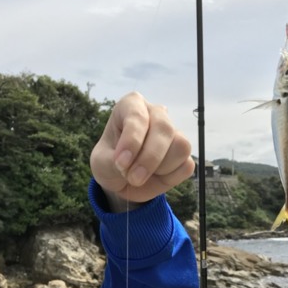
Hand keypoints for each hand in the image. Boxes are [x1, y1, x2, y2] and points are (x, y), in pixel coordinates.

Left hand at [91, 91, 193, 208]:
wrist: (122, 181)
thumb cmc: (110, 163)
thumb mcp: (101, 163)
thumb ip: (112, 161)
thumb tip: (131, 162)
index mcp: (131, 105)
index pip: (138, 116)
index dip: (132, 141)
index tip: (120, 163)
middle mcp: (156, 113)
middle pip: (164, 129)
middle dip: (149, 158)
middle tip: (133, 178)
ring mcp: (173, 133)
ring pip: (180, 146)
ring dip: (159, 168)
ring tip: (140, 176)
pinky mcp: (184, 154)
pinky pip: (186, 165)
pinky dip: (170, 178)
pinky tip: (155, 176)